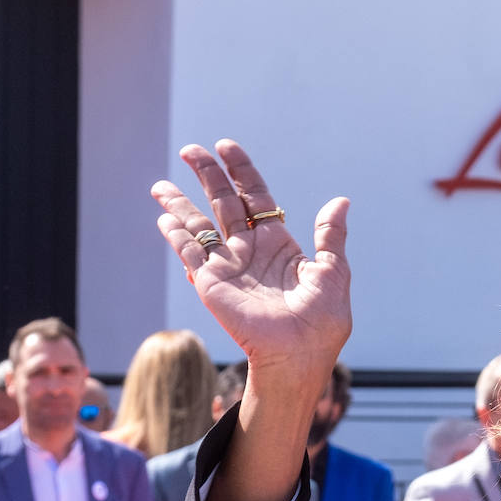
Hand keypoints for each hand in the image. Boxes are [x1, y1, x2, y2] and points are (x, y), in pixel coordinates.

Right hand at [152, 140, 351, 385]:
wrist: (299, 353)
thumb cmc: (322, 319)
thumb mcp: (332, 271)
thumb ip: (330, 235)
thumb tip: (340, 200)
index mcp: (279, 243)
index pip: (256, 197)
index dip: (242, 171)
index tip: (227, 147)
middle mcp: (249, 250)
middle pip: (223, 202)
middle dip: (207, 175)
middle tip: (191, 150)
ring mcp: (228, 266)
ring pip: (199, 226)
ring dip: (179, 204)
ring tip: (159, 185)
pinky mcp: (211, 284)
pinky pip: (190, 253)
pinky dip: (176, 235)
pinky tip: (164, 217)